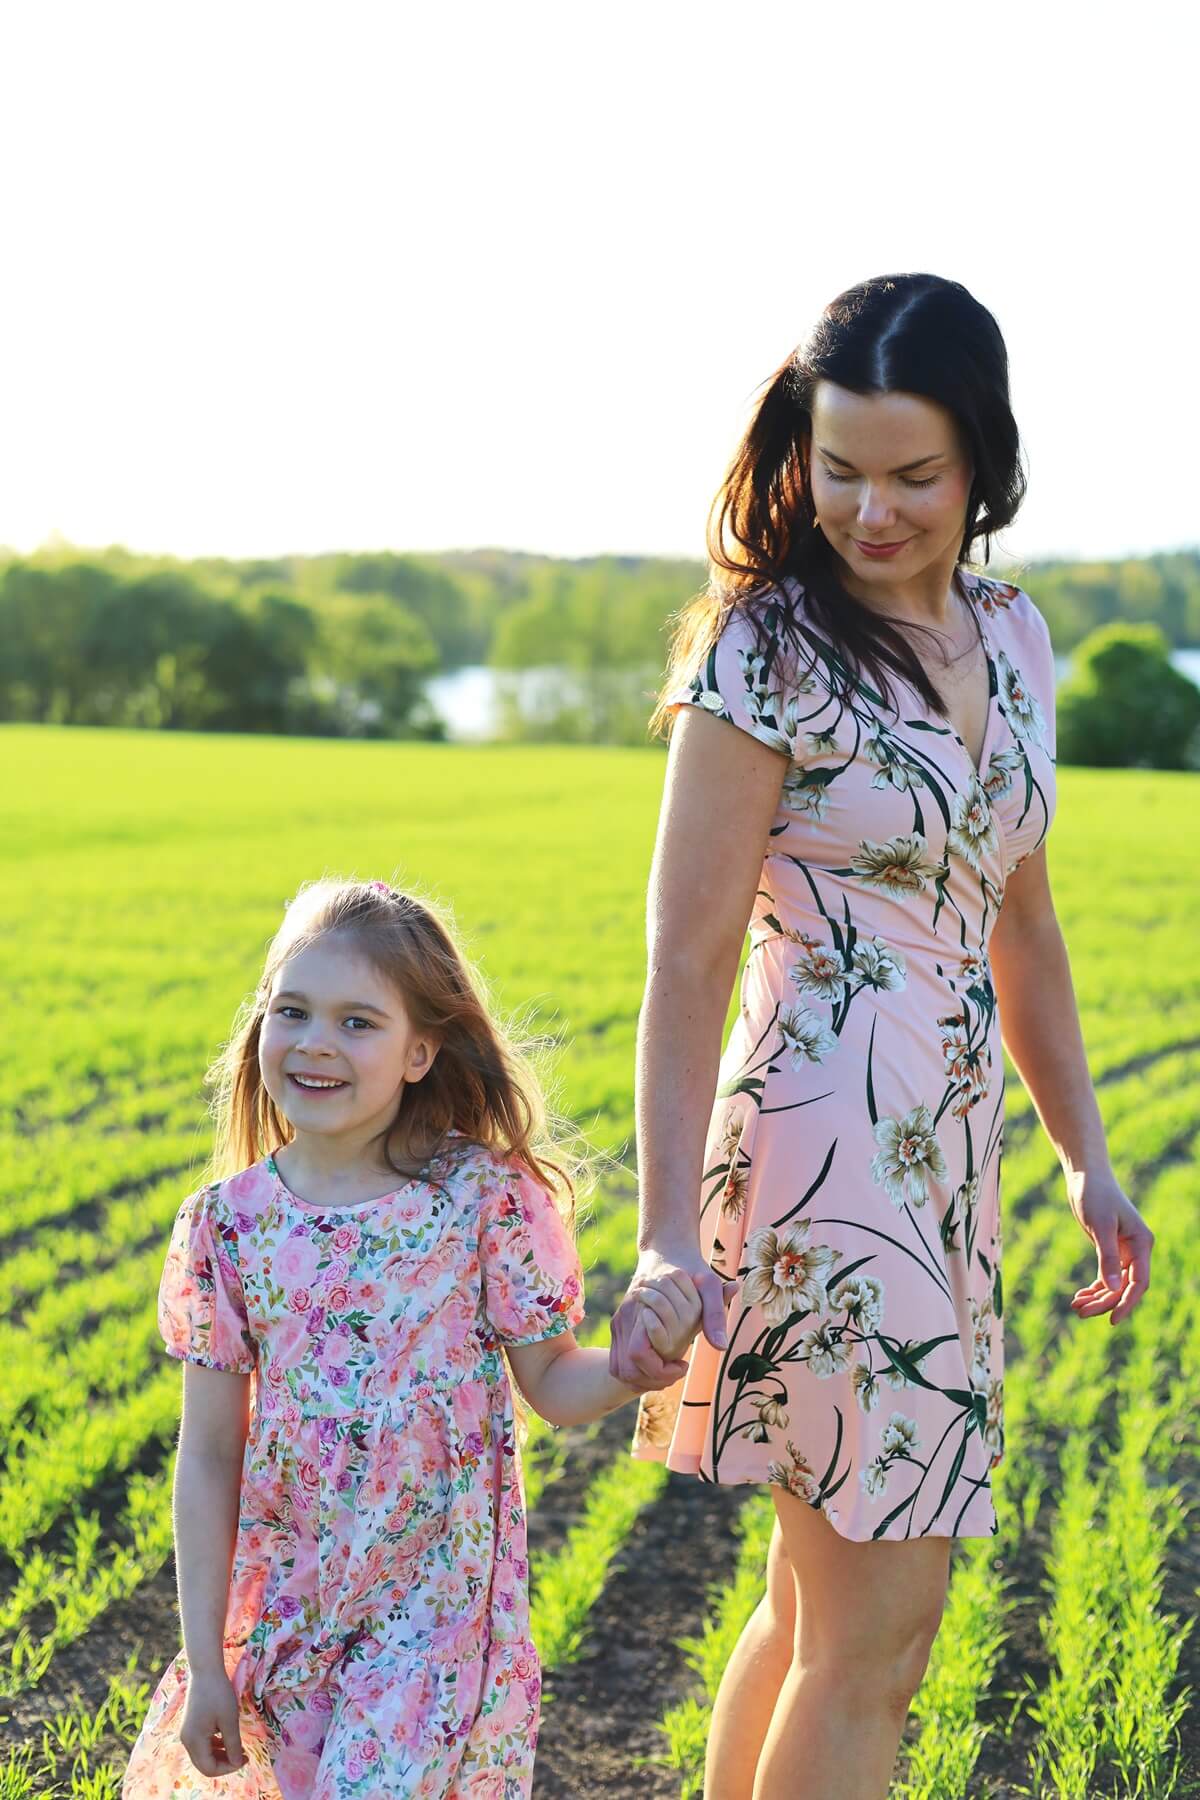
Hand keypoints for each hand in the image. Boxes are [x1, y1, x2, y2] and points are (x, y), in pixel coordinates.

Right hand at [180, 1666, 245, 1776]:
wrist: (206, 1670)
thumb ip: (233, 1744)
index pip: (209, 1768)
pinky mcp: (190, 1726)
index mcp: (194, 1742)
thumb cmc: (219, 1694)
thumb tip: (237, 1763)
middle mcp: (187, 1741)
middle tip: (244, 1756)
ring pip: (203, 1755)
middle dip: (225, 1763)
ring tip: (239, 1748)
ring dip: (221, 1755)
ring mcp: (187, 1733)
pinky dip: (215, 1745)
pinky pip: (202, 1744)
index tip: (245, 1758)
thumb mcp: (230, 1720)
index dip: (228, 1768)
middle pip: (204, 1764)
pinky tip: (228, 1739)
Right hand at [609, 1246, 739, 1391]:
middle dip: (653, 1379)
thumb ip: (714, 1315)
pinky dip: (639, 1370)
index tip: (684, 1363)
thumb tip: (722, 1347)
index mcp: (642, 1308)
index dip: (661, 1369)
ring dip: (645, 1378)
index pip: (639, 1355)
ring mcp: (618, 1322)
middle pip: (626, 1369)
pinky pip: (620, 1361)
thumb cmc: (690, 1268)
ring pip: (620, 1368)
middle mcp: (624, 1317)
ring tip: (670, 1370)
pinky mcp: (619, 1326)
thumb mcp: (708, 1286)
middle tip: (679, 1369)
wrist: (665, 1248)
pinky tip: (661, 1363)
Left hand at [1067, 1167, 1152, 1325]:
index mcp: (1141, 1244)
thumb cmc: (1095, 1195)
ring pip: (1115, 1284)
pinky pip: (1107, 1275)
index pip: (1139, 1282)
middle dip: (1104, 1302)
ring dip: (1097, 1297)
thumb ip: (1108, 1257)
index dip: (1126, 1303)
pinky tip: (1080, 1296)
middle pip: (1125, 1287)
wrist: (1086, 1176)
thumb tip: (1114, 1288)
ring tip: (1076, 1307)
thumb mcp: (1100, 1226)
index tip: (1112, 1320)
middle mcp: (1137, 1250)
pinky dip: (1095, 1287)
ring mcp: (1125, 1250)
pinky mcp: (1111, 1249)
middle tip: (1080, 1312)